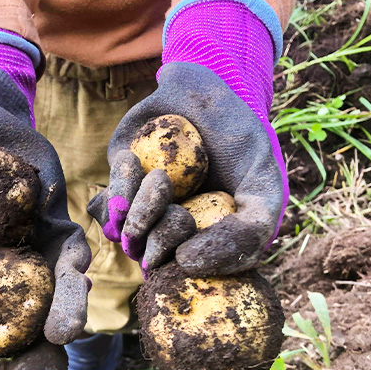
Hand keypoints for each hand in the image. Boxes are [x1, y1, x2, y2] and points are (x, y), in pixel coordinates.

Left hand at [88, 62, 286, 276]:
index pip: (193, 276)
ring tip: (160, 178)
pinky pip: (108, 205)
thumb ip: (248, 234)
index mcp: (208, 244)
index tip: (188, 254)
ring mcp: (145, 214)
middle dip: (162, 236)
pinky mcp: (120, 189)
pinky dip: (118, 185)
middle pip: (156, 259)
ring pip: (129, 236)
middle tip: (178, 204)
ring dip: (141, 208)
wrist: (206, 93)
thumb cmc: (241, 143)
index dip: (190, 268)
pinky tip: (133, 160)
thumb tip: (186, 263)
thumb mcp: (262, 189)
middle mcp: (174, 235)